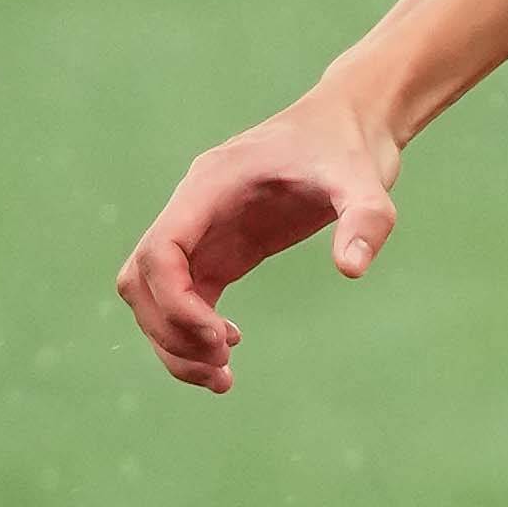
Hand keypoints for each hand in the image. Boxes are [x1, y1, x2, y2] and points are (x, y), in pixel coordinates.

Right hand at [115, 82, 401, 393]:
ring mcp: (203, 232)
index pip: (159, 248)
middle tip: (221, 369)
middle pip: (142, 278)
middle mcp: (194, 210)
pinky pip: (184, 297)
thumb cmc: (348, 148)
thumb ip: (364, 220)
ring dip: (172, 340)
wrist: (348, 127)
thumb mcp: (366, 181)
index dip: (174, 301)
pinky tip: (228, 352)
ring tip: (222, 378)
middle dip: (169, 330)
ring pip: (152, 293)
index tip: (219, 337)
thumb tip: (352, 269)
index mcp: (211, 186)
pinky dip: (193, 331)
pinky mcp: (221, 252)